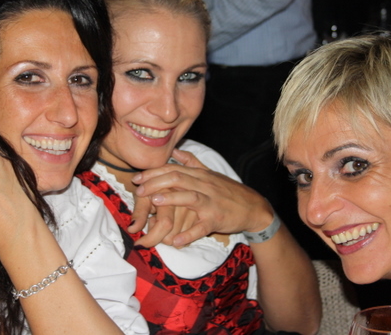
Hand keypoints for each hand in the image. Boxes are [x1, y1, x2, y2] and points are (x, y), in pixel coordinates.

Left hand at [132, 149, 273, 246]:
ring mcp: (211, 203)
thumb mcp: (210, 173)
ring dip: (171, 200)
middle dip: (156, 183)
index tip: (137, 178)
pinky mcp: (216, 220)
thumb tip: (174, 150)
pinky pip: (202, 227)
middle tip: (139, 190)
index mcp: (200, 175)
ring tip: (154, 203)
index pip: (173, 169)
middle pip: (178, 179)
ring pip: (190, 197)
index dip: (154, 172)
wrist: (253, 207)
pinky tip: (176, 241)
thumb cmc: (227, 191)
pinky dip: (189, 234)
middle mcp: (204, 186)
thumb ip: (191, 161)